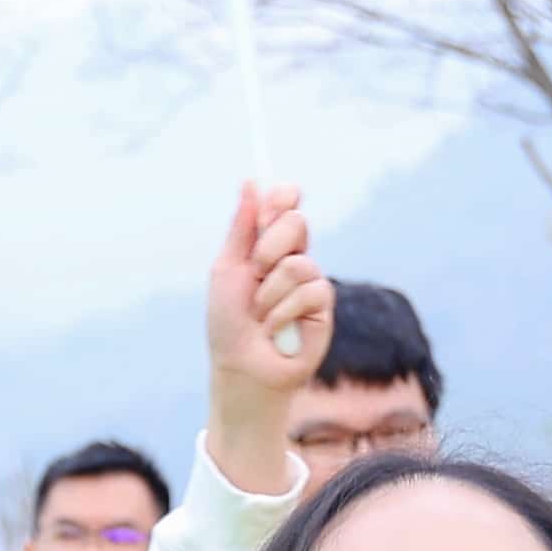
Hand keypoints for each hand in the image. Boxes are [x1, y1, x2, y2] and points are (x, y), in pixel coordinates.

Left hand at [201, 184, 324, 484]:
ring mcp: (310, 282)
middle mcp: (292, 259)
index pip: (285, 207)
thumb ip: (242, 228)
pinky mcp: (324, 307)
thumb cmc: (228, 323)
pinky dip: (285, 312)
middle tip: (255, 272)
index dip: (283, 197)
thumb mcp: (227, 270)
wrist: (242, 368)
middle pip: (296, 223)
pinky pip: (312, 291)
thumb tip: (251, 182)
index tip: (278, 197)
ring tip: (261, 315)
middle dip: (269, 246)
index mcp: (266, 246)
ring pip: (299, 262)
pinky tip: (277, 330)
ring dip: (270, 292)